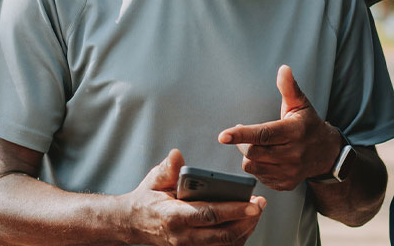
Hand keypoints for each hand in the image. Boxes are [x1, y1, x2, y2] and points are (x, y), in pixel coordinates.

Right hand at [125, 149, 266, 245]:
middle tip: (260, 205)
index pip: (209, 215)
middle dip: (246, 221)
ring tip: (255, 212)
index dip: (233, 210)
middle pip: (222, 234)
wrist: (132, 224)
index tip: (253, 203)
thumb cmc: (147, 198)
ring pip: (224, 245)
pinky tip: (244, 224)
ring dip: (244, 230)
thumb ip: (167, 169)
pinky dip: (235, 238)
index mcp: (174, 216)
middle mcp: (183, 236)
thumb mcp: (154, 180)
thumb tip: (176, 155)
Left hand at [218, 66, 342, 190]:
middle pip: (253, 152)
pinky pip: (260, 177)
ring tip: (256, 146)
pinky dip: (258, 167)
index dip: (241, 135)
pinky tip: (266, 158)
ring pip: (253, 167)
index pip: (263, 134)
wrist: (326, 153)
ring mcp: (290, 171)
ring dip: (249, 156)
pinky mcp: (286, 183)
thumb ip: (289, 87)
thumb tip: (283, 69)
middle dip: (242, 143)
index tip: (223, 136)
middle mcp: (293, 154)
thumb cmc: (308, 125)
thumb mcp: (300, 104)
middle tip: (244, 135)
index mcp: (294, 132)